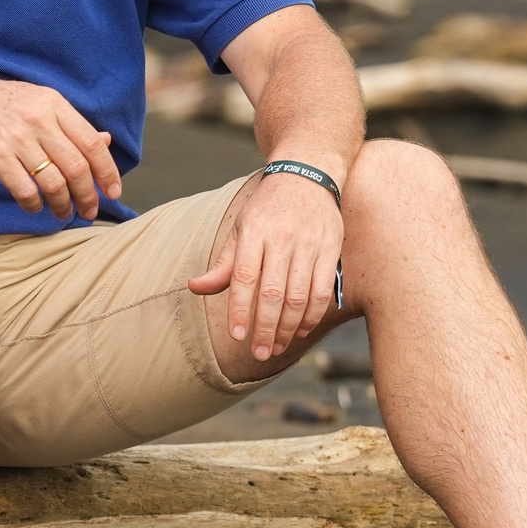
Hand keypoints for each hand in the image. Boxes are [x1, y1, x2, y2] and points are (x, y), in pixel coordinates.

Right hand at [0, 68, 120, 220]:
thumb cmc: (1, 103)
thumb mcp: (39, 102)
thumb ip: (71, 124)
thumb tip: (105, 141)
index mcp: (54, 104)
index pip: (91, 143)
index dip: (108, 171)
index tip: (113, 191)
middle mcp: (38, 120)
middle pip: (76, 166)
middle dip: (88, 195)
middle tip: (90, 210)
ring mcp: (16, 138)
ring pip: (53, 182)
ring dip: (62, 204)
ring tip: (63, 212)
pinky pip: (24, 189)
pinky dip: (34, 204)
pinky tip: (35, 206)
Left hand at [189, 168, 345, 362]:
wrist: (307, 174)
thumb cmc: (267, 208)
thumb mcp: (241, 228)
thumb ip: (224, 264)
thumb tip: (196, 288)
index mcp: (254, 231)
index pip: (244, 277)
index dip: (240, 309)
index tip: (236, 336)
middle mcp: (282, 237)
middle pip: (273, 292)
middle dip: (265, 328)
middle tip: (260, 354)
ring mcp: (309, 243)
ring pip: (299, 296)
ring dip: (289, 327)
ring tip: (279, 346)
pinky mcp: (331, 248)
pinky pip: (323, 290)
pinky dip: (313, 315)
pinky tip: (302, 330)